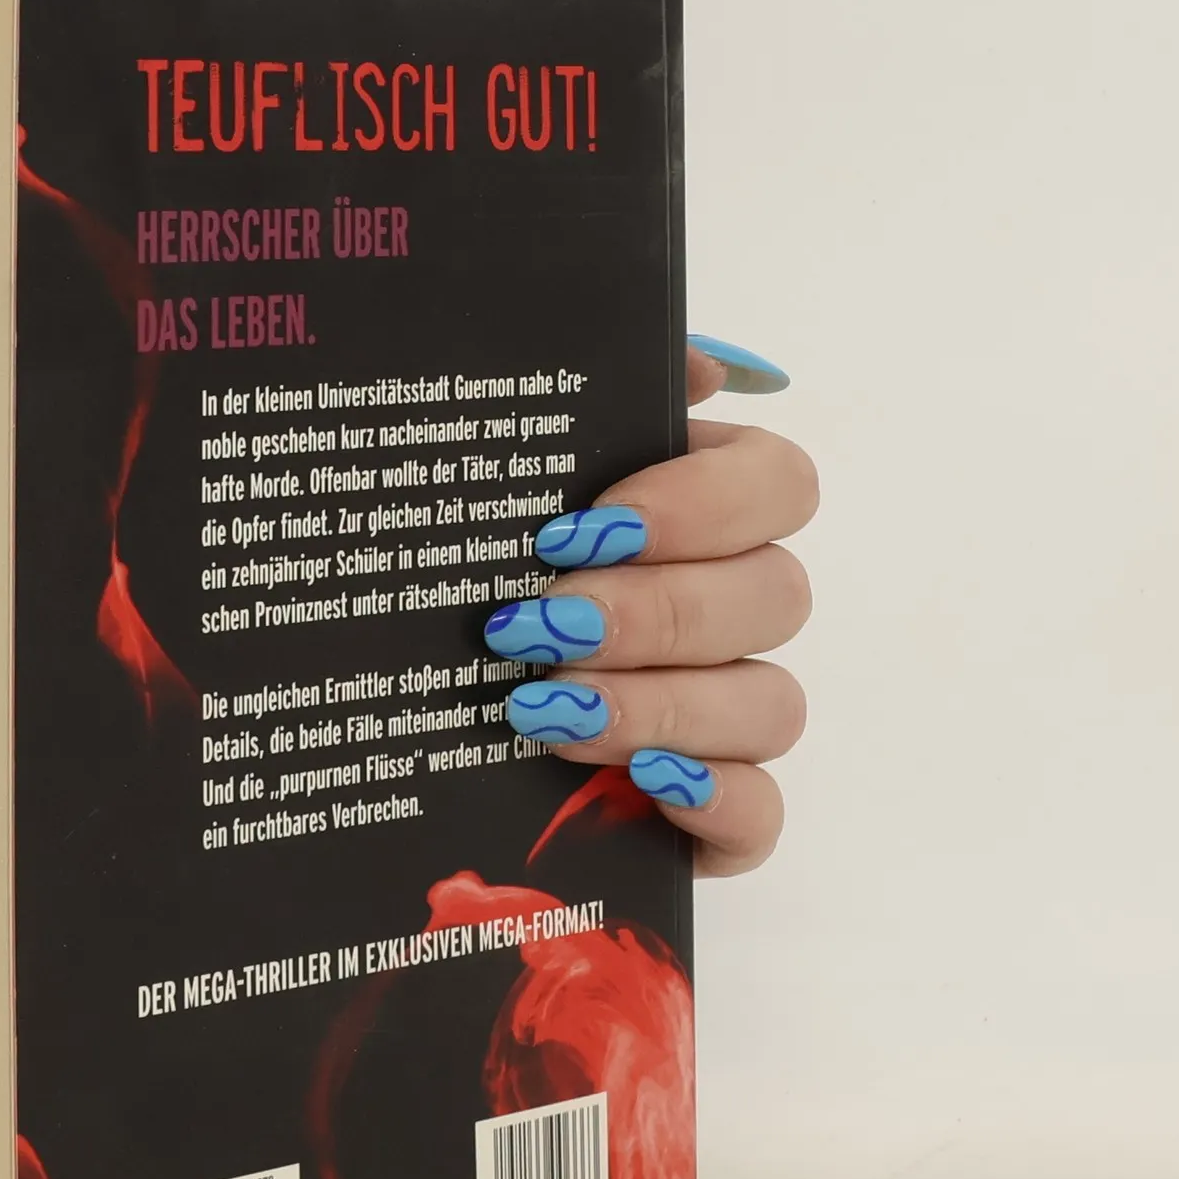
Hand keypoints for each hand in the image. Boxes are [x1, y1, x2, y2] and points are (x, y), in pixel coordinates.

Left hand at [483, 336, 815, 876]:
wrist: (400, 718)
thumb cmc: (460, 576)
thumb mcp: (492, 476)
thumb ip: (587, 406)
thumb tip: (700, 362)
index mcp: (703, 512)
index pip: (778, 484)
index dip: (700, 504)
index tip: (583, 526)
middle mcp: (734, 610)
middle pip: (774, 596)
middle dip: (654, 611)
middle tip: (540, 626)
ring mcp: (731, 719)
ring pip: (770, 705)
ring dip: (662, 705)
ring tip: (544, 713)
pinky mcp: (713, 814)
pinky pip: (761, 816)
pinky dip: (715, 801)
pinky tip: (643, 784)